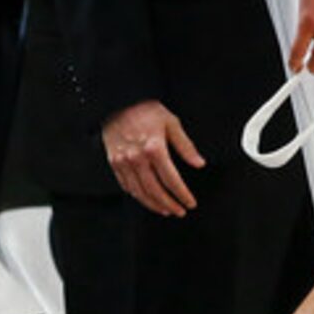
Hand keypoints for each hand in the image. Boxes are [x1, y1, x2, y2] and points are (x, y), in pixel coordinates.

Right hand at [103, 100, 205, 216]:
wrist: (120, 102)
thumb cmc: (146, 110)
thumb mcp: (172, 123)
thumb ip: (186, 146)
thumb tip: (199, 163)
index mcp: (154, 148)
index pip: (172, 180)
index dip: (182, 194)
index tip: (190, 202)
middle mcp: (137, 158)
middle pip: (155, 191)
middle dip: (169, 204)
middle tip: (179, 211)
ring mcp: (123, 162)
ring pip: (139, 192)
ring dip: (154, 205)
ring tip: (165, 210)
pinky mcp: (114, 162)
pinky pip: (126, 186)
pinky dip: (137, 196)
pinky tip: (146, 199)